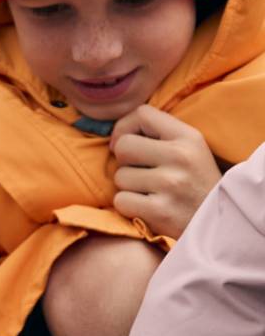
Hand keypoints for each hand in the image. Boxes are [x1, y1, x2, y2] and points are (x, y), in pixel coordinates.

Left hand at [110, 106, 220, 238]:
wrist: (219, 222)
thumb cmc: (197, 182)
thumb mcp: (191, 148)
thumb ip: (159, 134)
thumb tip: (116, 134)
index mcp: (188, 137)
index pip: (142, 114)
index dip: (125, 127)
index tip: (126, 143)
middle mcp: (180, 157)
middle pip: (124, 146)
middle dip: (124, 160)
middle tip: (140, 171)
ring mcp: (170, 184)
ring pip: (120, 176)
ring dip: (128, 186)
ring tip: (150, 191)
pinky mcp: (160, 211)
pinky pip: (121, 201)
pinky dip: (128, 205)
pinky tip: (147, 207)